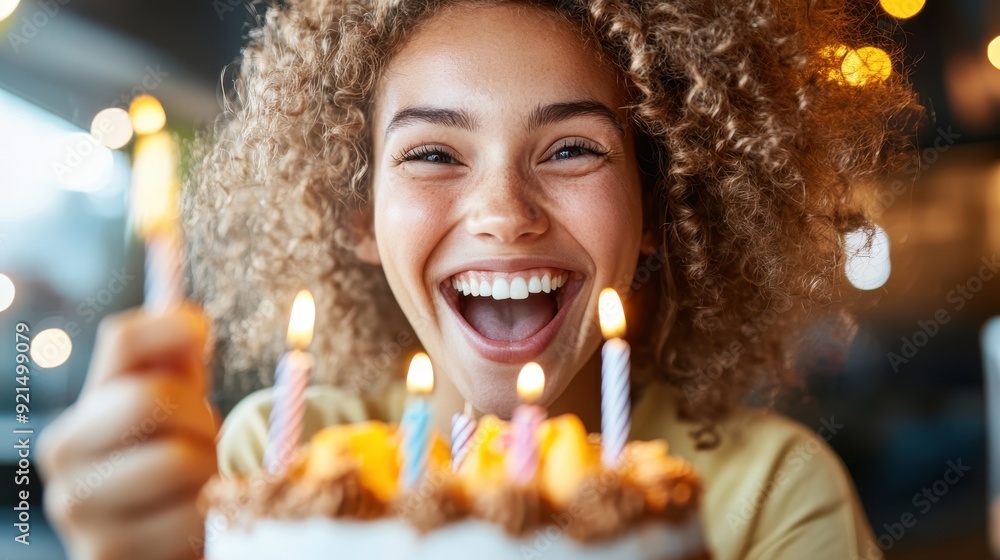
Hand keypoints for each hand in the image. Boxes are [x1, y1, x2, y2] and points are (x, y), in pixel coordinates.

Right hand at [38, 304, 218, 559]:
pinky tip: (193, 522)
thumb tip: (190, 322)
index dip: (174, 327)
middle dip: (201, 418)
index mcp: (87, 404)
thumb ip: (183, 363)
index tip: (203, 337)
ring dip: (210, 472)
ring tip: (202, 484)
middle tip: (209, 440)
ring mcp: (76, 503)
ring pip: (177, 460)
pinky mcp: (104, 552)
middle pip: (151, 396)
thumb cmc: (178, 471)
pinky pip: (188, 516)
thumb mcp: (180, 410)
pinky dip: (209, 517)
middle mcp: (65, 449)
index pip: (123, 337)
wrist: (164, 549)